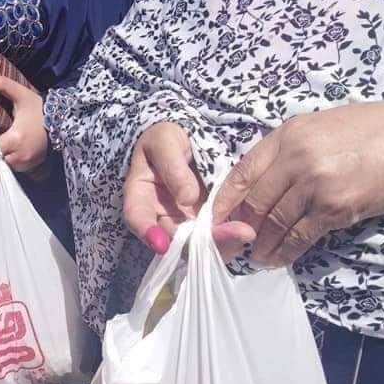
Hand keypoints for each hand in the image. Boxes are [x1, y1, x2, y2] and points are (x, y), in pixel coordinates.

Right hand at [124, 122, 254, 257]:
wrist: (188, 140)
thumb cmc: (168, 139)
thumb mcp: (165, 141)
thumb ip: (172, 165)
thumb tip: (187, 198)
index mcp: (140, 195)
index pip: (136, 217)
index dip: (146, 232)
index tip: (161, 244)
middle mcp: (159, 216)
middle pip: (172, 237)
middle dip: (197, 242)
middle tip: (228, 234)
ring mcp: (182, 222)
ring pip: (195, 243)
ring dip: (219, 242)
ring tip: (244, 232)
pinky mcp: (203, 224)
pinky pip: (213, 236)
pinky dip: (229, 236)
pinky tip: (246, 230)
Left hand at [213, 101, 383, 265]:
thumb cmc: (366, 132)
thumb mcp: (316, 129)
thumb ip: (286, 153)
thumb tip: (258, 184)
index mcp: (287, 135)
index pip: (242, 172)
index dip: (224, 201)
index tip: (214, 220)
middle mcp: (296, 158)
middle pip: (254, 201)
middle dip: (240, 227)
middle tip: (232, 244)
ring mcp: (315, 184)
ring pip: (274, 223)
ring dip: (261, 244)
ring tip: (254, 256)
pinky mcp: (335, 208)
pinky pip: (300, 236)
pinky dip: (285, 252)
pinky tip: (277, 259)